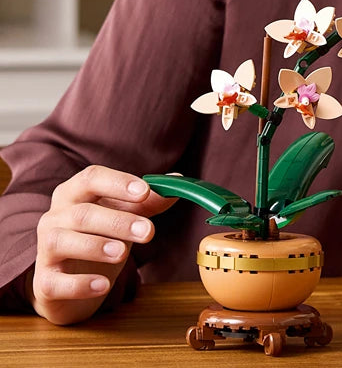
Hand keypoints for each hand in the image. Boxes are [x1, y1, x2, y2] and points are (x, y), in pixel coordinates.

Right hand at [31, 164, 175, 324]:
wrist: (70, 280)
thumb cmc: (99, 235)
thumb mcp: (124, 215)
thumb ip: (148, 201)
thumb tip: (178, 182)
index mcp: (74, 193)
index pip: (91, 178)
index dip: (118, 183)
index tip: (145, 192)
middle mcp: (54, 217)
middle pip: (82, 213)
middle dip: (118, 221)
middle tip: (149, 232)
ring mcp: (45, 249)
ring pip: (63, 241)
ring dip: (96, 246)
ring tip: (123, 253)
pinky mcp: (43, 282)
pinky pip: (55, 281)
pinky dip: (79, 284)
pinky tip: (103, 285)